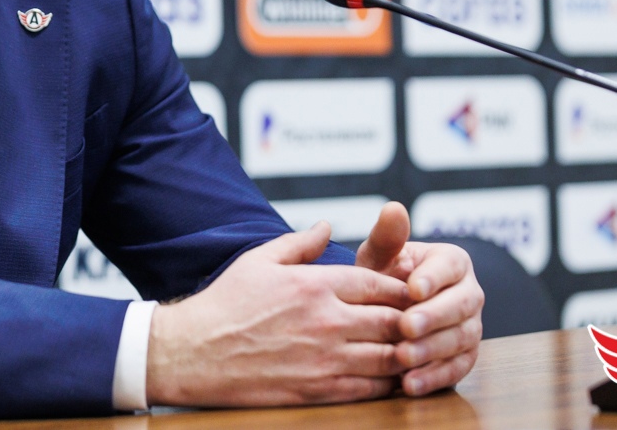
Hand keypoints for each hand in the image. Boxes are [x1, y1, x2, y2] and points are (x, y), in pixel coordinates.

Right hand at [146, 222, 411, 407]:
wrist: (194, 352)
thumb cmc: (224, 304)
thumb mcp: (259, 260)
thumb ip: (300, 243)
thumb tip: (327, 226)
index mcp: (314, 284)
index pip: (379, 283)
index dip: (402, 287)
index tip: (410, 291)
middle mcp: (326, 321)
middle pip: (393, 320)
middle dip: (412, 320)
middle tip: (422, 321)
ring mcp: (325, 359)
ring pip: (389, 357)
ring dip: (406, 353)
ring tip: (414, 350)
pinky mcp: (318, 390)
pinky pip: (370, 389)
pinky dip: (388, 383)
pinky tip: (392, 378)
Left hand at [356, 202, 484, 396]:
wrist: (386, 311)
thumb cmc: (383, 277)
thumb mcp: (380, 256)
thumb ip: (388, 237)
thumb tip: (393, 208)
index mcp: (452, 262)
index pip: (449, 267)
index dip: (433, 278)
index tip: (412, 288)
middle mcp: (470, 294)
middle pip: (460, 306)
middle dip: (433, 318)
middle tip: (405, 327)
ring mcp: (471, 326)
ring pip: (460, 339)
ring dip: (432, 350)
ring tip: (402, 358)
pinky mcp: (464, 356)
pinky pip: (456, 369)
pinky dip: (434, 377)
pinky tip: (410, 384)